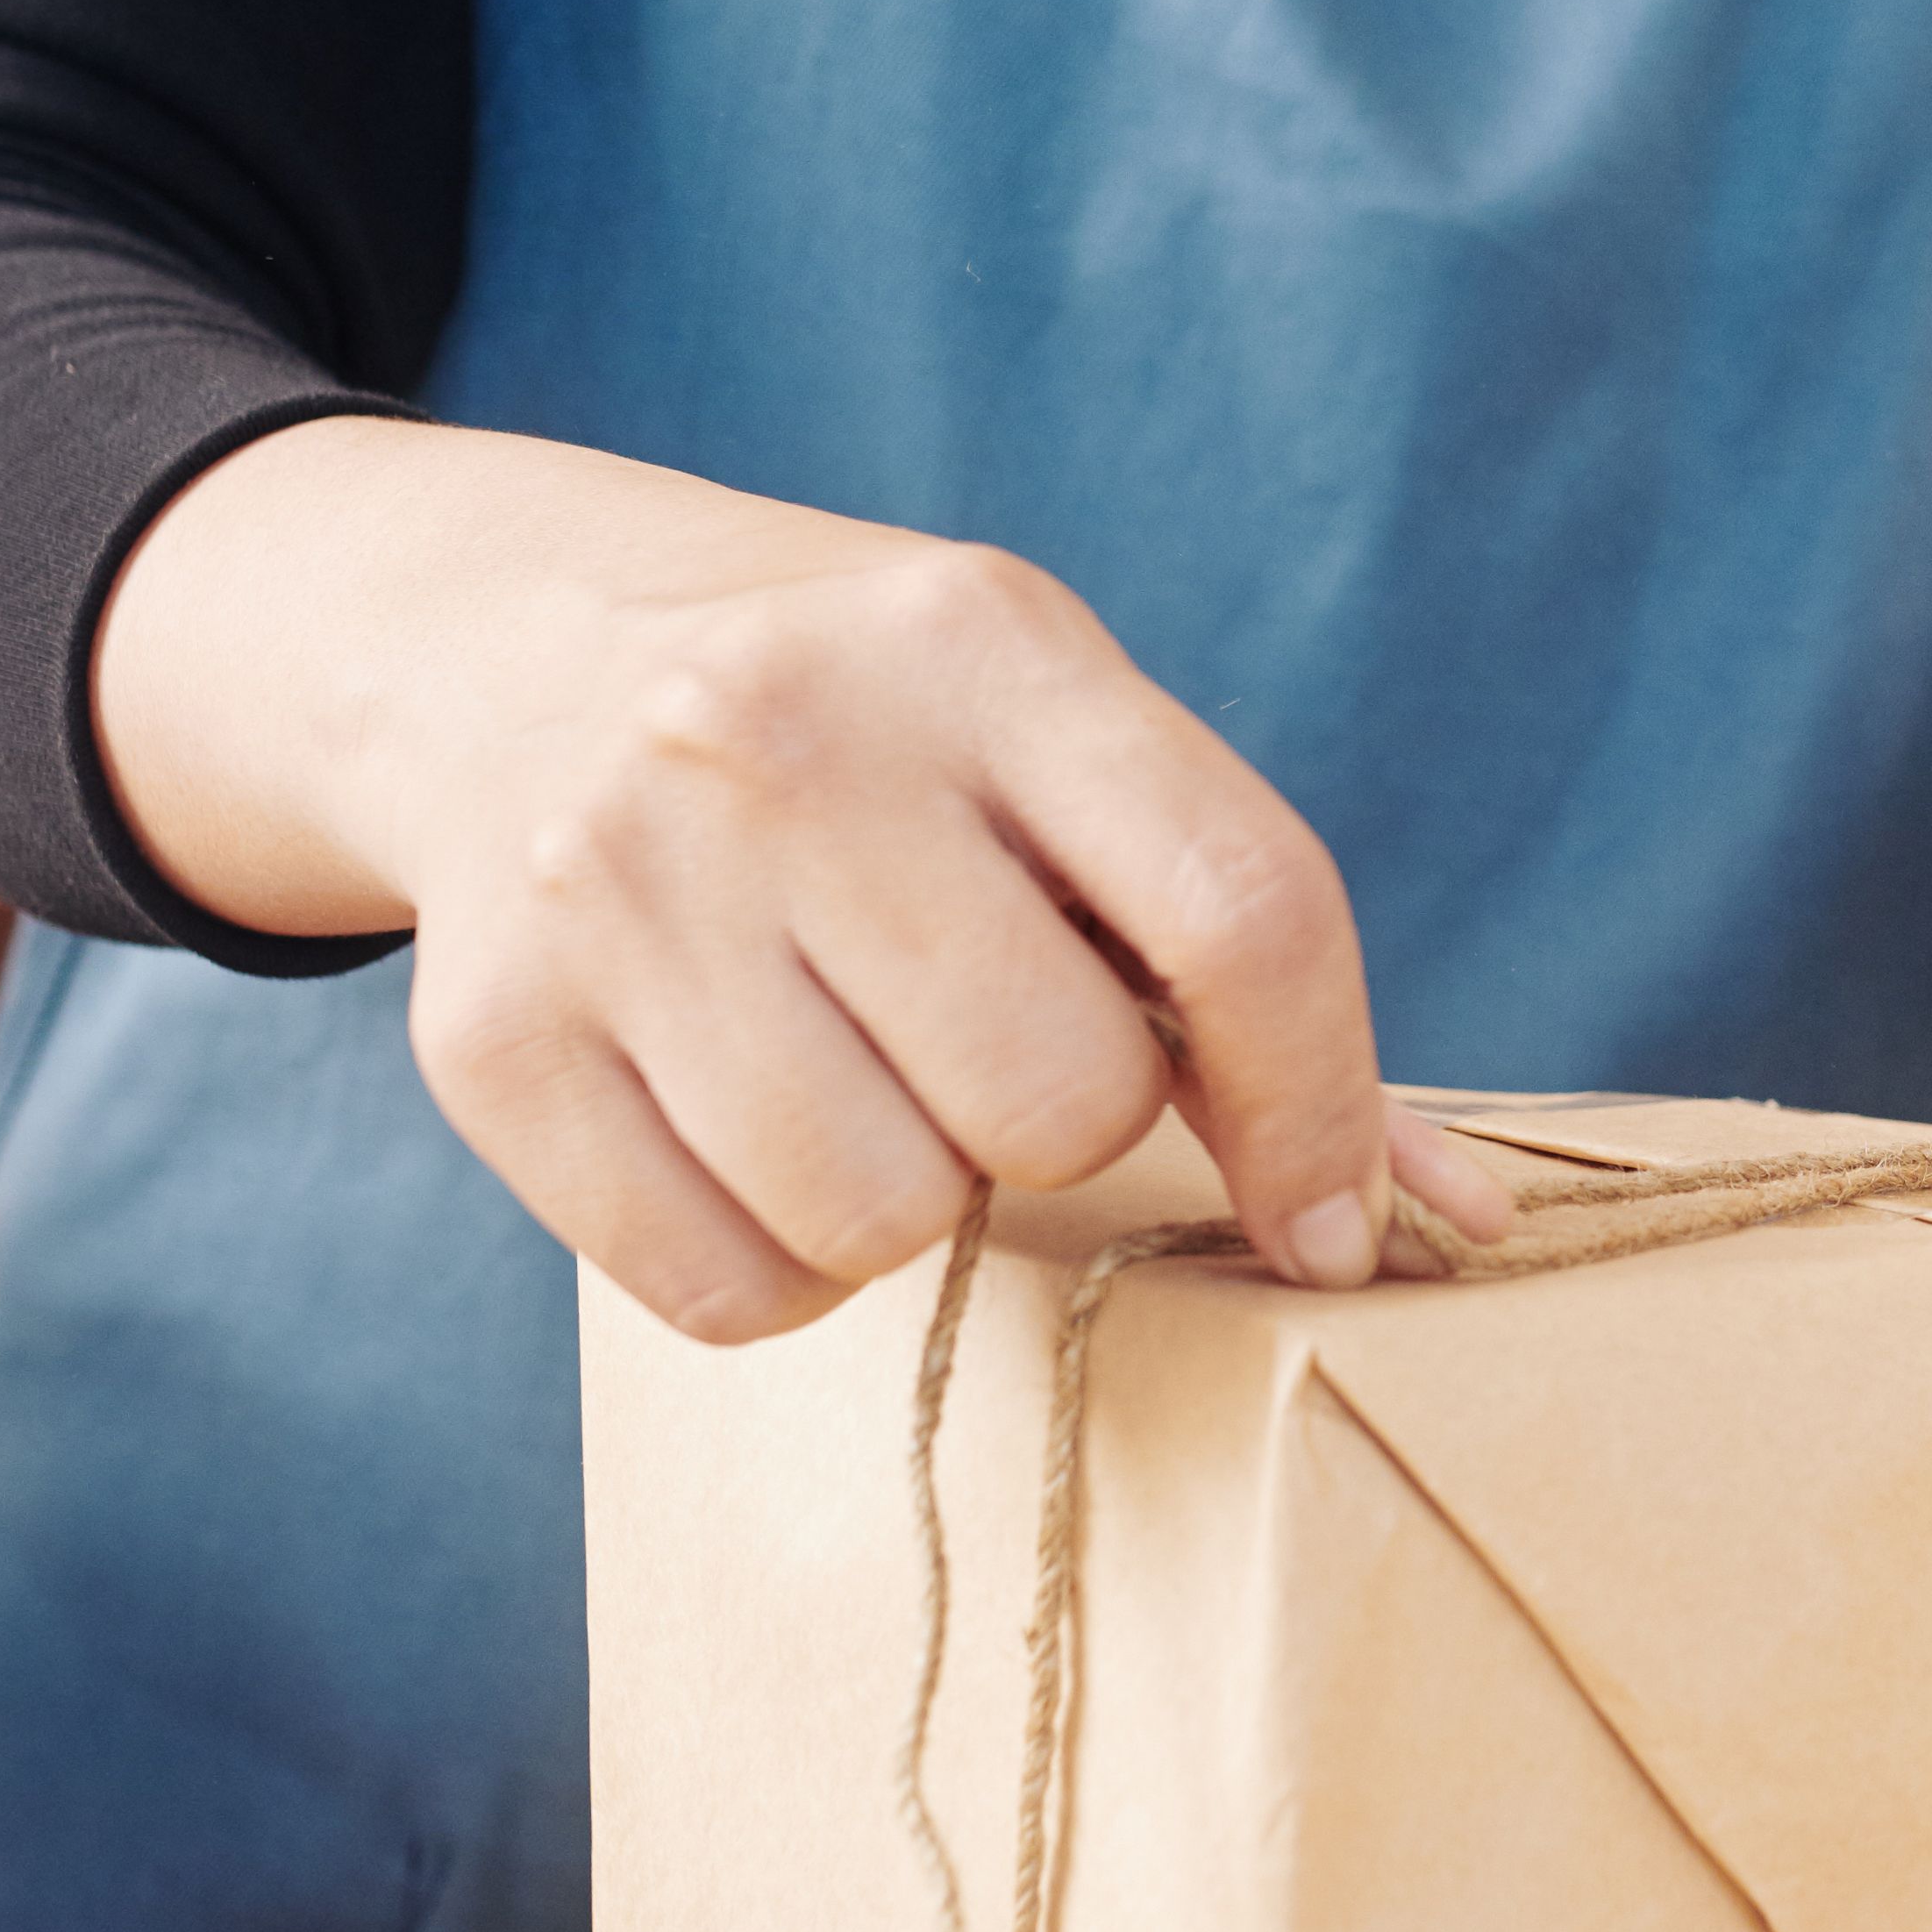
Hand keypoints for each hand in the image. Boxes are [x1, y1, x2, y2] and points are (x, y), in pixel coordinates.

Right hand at [93, 419, 1515, 1341]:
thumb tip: (1442, 1212)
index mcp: (979, 640)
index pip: (1242, 907)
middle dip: (1059, 1123)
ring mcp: (614, 882)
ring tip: (855, 1074)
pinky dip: (775, 1265)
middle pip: (1058, 1102)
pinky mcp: (489, 1035)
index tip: (1333, 1220)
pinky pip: (727, 1291)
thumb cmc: (857, 734)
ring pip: (884, 1221)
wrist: (494, 652)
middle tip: (981, 1044)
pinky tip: (744, 1131)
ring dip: (910, 1200)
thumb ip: (1233, 945)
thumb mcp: (1048, 738)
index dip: (1326, 1103)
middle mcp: (780, 739)